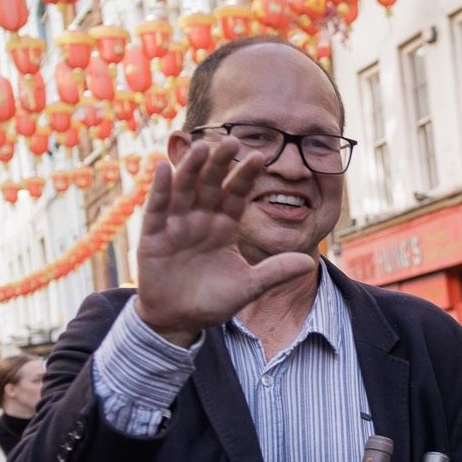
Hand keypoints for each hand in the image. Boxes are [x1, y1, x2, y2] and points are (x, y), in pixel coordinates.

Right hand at [133, 137, 318, 344]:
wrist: (178, 319)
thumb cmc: (212, 301)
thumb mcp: (248, 287)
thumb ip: (275, 273)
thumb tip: (309, 263)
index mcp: (224, 225)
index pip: (236, 195)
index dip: (245, 177)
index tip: (260, 156)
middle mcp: (200, 218)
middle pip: (210, 185)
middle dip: (220, 164)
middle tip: (232, 141)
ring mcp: (176, 224)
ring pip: (184, 190)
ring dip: (190, 168)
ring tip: (201, 147)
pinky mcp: (153, 235)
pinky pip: (156, 208)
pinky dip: (159, 189)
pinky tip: (163, 167)